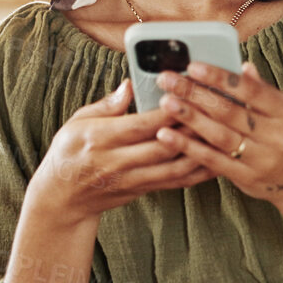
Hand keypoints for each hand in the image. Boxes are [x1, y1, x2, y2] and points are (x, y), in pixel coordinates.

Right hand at [29, 78, 216, 224]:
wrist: (62, 197)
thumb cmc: (69, 152)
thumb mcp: (78, 122)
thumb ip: (107, 105)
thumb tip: (130, 85)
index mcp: (100, 139)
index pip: (139, 125)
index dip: (165, 113)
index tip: (186, 96)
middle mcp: (117, 162)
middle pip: (162, 147)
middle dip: (190, 131)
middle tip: (214, 112)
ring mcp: (132, 179)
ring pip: (173, 168)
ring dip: (199, 153)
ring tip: (220, 135)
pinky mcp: (142, 190)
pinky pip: (174, 183)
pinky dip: (196, 173)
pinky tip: (214, 160)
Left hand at [152, 61, 282, 207]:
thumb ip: (262, 90)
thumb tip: (242, 65)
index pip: (250, 90)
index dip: (220, 77)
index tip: (193, 65)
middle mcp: (275, 135)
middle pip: (229, 111)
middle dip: (195, 93)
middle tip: (168, 80)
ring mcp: (261, 159)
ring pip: (219, 135)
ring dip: (190, 118)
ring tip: (165, 102)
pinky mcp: (246, 177)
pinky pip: (213, 160)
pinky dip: (188, 146)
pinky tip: (167, 135)